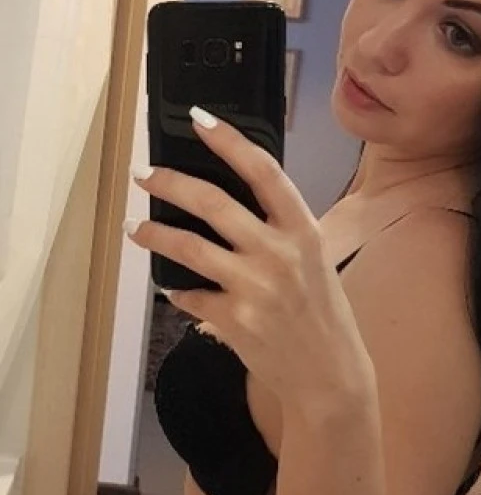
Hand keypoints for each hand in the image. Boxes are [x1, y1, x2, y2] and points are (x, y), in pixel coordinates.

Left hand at [125, 107, 374, 411]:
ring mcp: (255, 287)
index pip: (263, 171)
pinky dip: (176, 288)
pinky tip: (171, 284)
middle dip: (171, 183)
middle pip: (213, 203)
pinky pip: (190, 295)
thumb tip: (229, 198)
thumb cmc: (323, 311)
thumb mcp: (315, 257)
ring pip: (189, 247)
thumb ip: (280, 227)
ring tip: (136, 227)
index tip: (200, 119)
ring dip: (155, 233)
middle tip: (144, 173)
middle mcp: (280, 253)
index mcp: (304, 230)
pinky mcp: (235, 320)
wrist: (330, 375)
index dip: (230, 141)